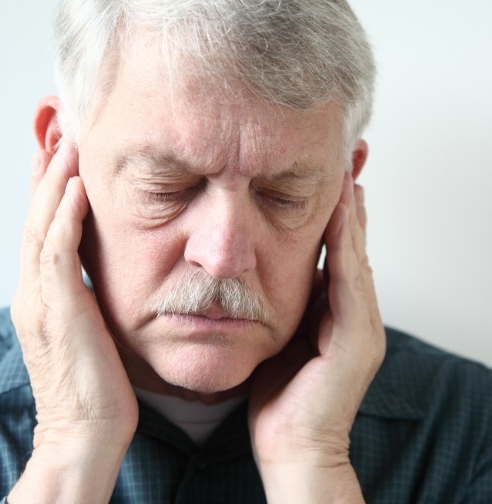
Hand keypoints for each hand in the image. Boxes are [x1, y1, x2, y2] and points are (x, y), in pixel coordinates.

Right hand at [9, 143, 137, 502]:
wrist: (85, 431)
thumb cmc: (96, 384)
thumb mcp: (89, 331)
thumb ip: (88, 298)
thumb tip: (102, 275)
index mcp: (44, 294)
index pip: (43, 228)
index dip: (48, 188)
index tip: (61, 154)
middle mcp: (35, 290)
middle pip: (36, 216)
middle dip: (45, 171)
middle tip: (56, 130)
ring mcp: (42, 298)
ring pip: (41, 225)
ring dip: (53, 181)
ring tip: (65, 142)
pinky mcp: (58, 309)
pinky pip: (58, 251)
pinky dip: (64, 215)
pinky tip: (75, 187)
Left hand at [248, 173, 385, 502]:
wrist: (292, 447)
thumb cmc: (279, 396)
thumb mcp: (277, 340)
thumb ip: (281, 307)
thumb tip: (263, 276)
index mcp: (332, 312)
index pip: (336, 250)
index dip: (334, 212)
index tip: (327, 174)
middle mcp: (354, 312)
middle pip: (352, 244)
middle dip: (350, 200)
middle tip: (349, 156)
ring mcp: (361, 325)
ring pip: (356, 255)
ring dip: (351, 212)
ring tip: (348, 170)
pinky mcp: (358, 339)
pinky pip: (350, 280)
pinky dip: (346, 244)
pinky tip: (342, 212)